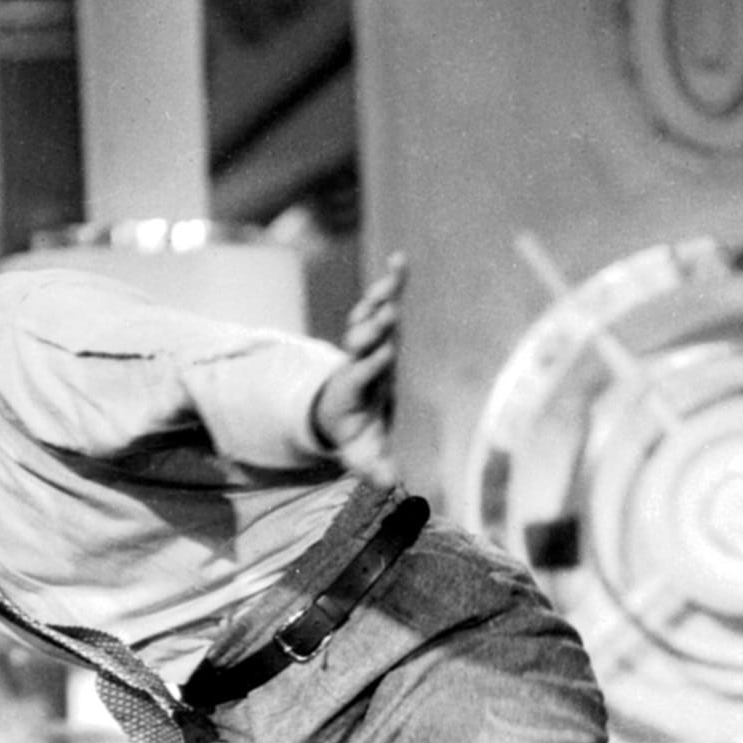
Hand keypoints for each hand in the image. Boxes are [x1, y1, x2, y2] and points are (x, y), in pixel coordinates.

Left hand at [312, 252, 405, 485]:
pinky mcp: (375, 328)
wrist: (340, 411)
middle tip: (383, 316)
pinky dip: (391, 281)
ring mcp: (365, 342)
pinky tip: (402, 257)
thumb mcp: (363, 452)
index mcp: (355, 391)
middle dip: (371, 327)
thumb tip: (388, 484)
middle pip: (361, 340)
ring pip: (367, 316)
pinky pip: (382, 301)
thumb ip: (373, 466)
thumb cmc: (357, 434)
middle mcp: (358, 362)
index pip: (360, 375)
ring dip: (378, 299)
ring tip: (391, 283)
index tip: (380, 355)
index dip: (368, 366)